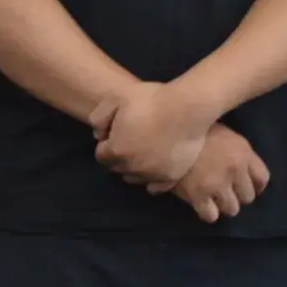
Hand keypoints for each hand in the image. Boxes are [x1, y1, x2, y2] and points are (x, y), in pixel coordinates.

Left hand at [91, 81, 213, 186]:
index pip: (102, 156)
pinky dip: (153, 180)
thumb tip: (98, 135)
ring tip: (143, 154)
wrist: (188, 109)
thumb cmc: (151, 100)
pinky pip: (156, 187)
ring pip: (135, 178)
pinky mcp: (172, 177)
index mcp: (116, 150)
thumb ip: (100, 118)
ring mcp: (153, 174)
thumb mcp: (117, 99)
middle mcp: (132, 167)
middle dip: (119, 157)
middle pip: (118, 168)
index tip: (115, 136)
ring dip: (134, 169)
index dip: (106, 145)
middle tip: (130, 143)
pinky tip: (155, 170)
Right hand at [160, 125, 272, 222]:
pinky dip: (207, 212)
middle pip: (248, 196)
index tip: (248, 186)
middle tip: (226, 191)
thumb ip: (234, 150)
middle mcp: (235, 170)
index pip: (263, 178)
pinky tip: (201, 205)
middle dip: (238, 195)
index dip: (256, 185)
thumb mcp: (221, 131)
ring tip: (213, 199)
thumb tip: (240, 168)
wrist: (166, 133)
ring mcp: (218, 185)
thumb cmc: (193, 129)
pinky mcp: (199, 196)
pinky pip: (211, 215)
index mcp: (243, 151)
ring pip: (232, 209)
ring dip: (223, 205)